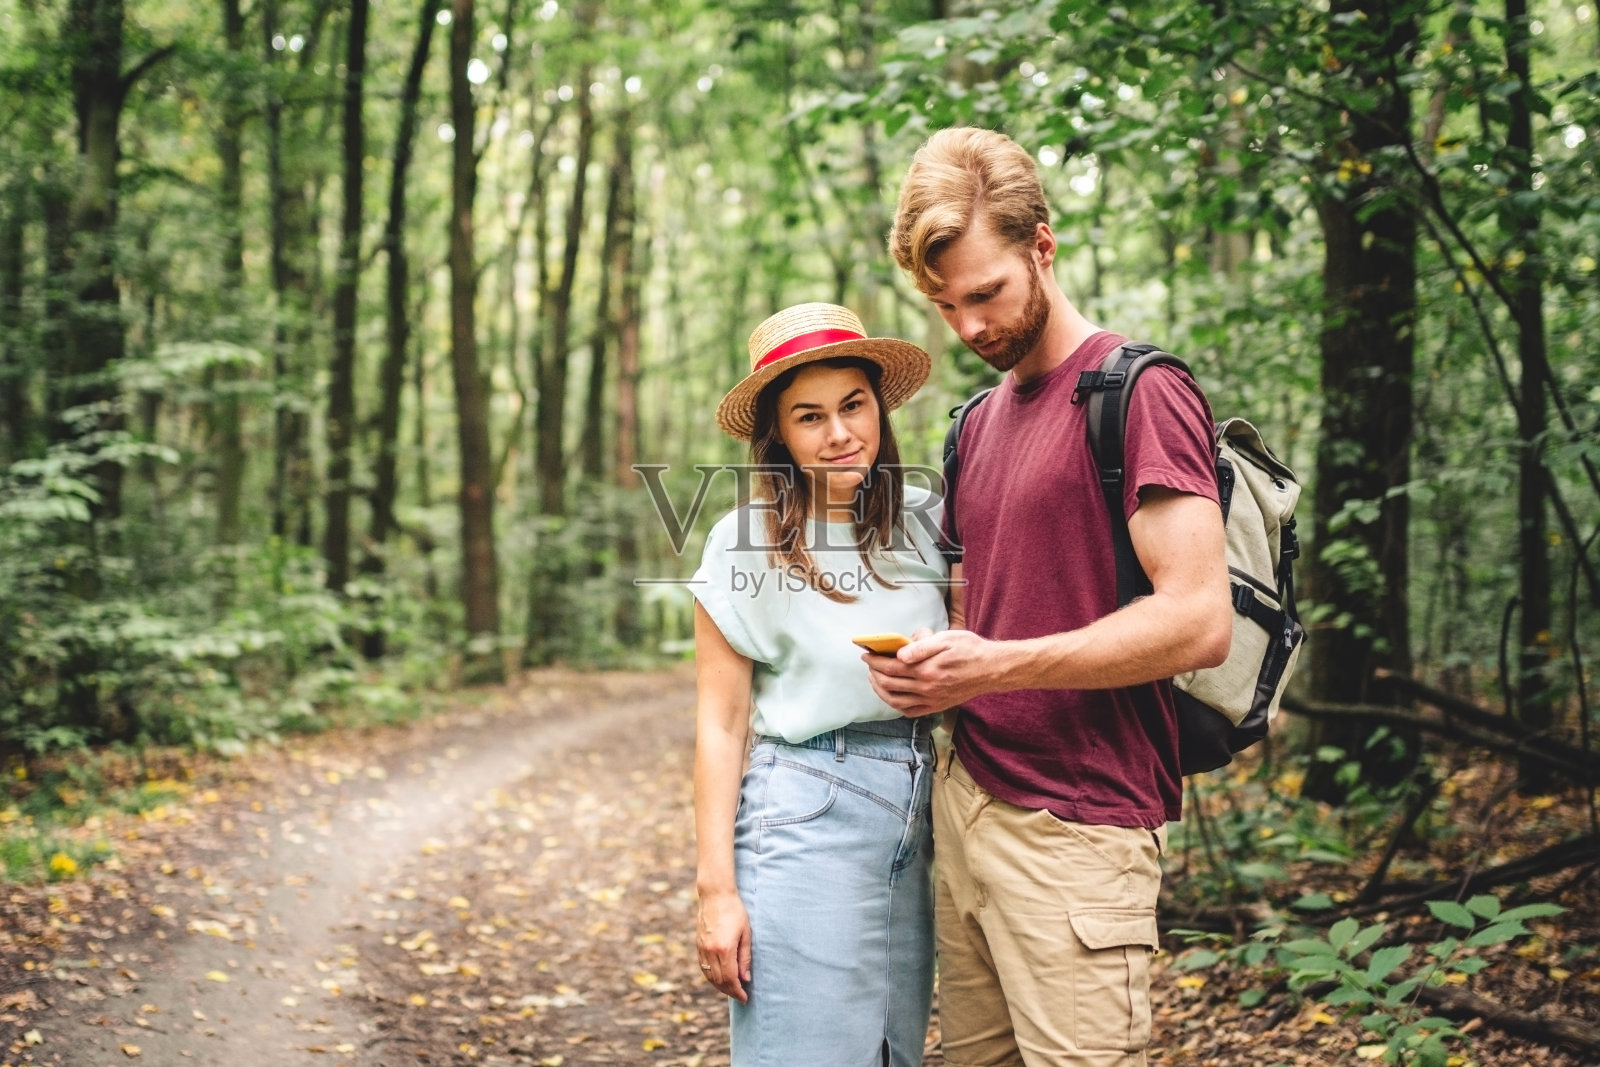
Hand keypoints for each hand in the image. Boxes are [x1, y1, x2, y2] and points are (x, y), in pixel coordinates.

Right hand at [696, 888, 751, 1001]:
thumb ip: (745, 958)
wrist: (715, 895)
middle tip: (741, 996)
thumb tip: (745, 979)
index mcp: (724, 949)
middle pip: (719, 981)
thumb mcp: (746, 934)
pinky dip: (711, 977)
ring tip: (731, 990)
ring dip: (720, 987)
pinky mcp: (698, 945)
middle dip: (730, 991)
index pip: (731, 979)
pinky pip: (703, 968)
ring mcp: (702, 949)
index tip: (745, 998)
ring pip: (709, 976)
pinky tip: (719, 979)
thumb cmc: (735, 911)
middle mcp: (710, 951)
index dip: (738, 991)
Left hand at [863, 627, 999, 716]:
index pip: (890, 667)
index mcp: (926, 670)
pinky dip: (896, 705)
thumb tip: (899, 654)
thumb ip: (921, 647)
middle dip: (874, 674)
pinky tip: (892, 696)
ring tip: (875, 680)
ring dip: (880, 691)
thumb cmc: (969, 649)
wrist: (992, 669)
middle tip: (869, 665)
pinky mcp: (937, 707)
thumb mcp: (946, 639)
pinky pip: (910, 711)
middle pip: (889, 684)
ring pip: (896, 701)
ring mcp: (931, 700)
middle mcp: (927, 688)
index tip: (866, 654)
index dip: (874, 661)